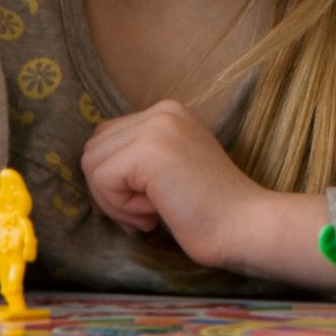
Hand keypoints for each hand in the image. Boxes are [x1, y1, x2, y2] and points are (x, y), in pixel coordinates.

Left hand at [80, 100, 266, 271]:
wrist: (244, 225)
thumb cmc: (208, 210)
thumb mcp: (169, 169)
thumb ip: (137, 156)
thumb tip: (91, 165)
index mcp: (169, 112)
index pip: (106, 139)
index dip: (116, 180)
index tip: (150, 202)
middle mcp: (162, 110)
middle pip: (93, 149)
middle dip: (109, 191)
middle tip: (148, 211)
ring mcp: (157, 126)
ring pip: (91, 165)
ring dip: (114, 202)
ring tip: (152, 212)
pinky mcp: (149, 149)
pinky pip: (101, 180)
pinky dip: (120, 207)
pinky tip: (154, 212)